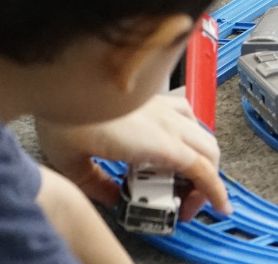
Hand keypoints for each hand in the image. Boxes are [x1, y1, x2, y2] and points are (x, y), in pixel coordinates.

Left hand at [35, 94, 230, 220]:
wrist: (57, 72)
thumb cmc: (63, 112)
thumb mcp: (72, 164)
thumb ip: (97, 186)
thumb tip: (113, 196)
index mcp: (154, 141)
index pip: (201, 168)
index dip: (215, 191)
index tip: (220, 206)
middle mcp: (165, 120)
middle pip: (208, 151)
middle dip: (206, 180)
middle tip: (186, 200)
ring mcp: (161, 105)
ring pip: (201, 131)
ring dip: (200, 156)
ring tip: (180, 174)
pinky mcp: (152, 95)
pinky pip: (186, 112)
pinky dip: (190, 131)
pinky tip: (173, 138)